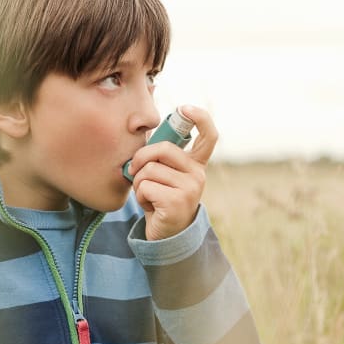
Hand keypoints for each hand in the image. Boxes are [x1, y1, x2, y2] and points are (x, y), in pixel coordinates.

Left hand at [126, 105, 217, 240]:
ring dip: (139, 183)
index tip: (184, 108)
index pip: (209, 135)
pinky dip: (140, 196)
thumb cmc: (160, 198)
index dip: (200, 117)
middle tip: (134, 170)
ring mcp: (190, 189)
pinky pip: (146, 187)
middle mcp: (198, 174)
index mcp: (196, 164)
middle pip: (163, 148)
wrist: (165, 235)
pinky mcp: (177, 202)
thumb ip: (160, 155)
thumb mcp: (163, 173)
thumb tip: (143, 127)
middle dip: (141, 157)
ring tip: (148, 195)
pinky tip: (150, 206)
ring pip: (150, 169)